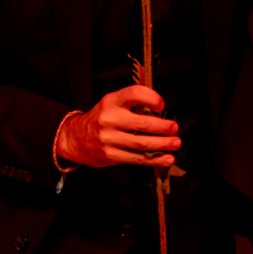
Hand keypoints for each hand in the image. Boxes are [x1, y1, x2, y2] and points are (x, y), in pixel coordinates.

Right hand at [55, 85, 180, 168]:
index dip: (151, 98)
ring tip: (176, 143)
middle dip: (163, 127)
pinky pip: (137, 158)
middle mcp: (109, 119)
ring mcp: (109, 139)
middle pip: (142, 123)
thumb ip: (131, 105)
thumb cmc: (101, 119)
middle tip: (175, 128)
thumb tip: (160, 111)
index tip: (161, 105)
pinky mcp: (110, 155)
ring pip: (142, 143)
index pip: (134, 93)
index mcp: (111, 102)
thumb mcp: (111, 104)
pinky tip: (167, 159)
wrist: (76, 138)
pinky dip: (155, 160)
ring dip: (163, 144)